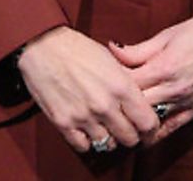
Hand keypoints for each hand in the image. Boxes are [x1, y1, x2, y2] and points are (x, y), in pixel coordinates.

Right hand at [17, 26, 160, 154]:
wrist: (43, 45)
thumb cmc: (77, 49)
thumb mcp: (112, 61)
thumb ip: (128, 85)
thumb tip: (142, 104)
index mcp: (121, 86)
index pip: (148, 123)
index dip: (150, 128)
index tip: (146, 128)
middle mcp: (104, 105)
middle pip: (130, 138)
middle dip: (130, 134)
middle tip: (125, 128)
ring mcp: (83, 116)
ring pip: (108, 145)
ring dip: (108, 138)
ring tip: (104, 125)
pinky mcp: (63, 123)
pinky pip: (84, 146)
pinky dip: (87, 141)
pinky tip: (87, 129)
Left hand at [109, 16, 192, 140]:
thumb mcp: (167, 35)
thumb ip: (138, 49)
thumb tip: (111, 49)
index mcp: (164, 67)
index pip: (127, 83)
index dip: (112, 82)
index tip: (104, 79)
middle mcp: (175, 88)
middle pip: (136, 104)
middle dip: (120, 103)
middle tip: (108, 100)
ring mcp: (188, 101)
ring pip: (152, 119)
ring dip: (136, 119)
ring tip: (123, 115)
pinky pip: (173, 127)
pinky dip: (156, 131)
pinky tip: (144, 130)